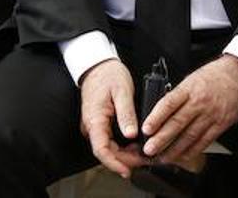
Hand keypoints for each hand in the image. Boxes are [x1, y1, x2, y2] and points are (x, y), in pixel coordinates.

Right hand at [79, 58, 145, 177]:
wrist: (98, 66)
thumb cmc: (108, 75)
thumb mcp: (121, 91)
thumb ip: (126, 113)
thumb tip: (131, 134)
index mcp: (95, 119)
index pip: (101, 149)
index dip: (114, 163)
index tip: (126, 170)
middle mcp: (92, 126)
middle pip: (107, 152)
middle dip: (126, 160)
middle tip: (145, 159)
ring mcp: (95, 126)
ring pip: (109, 148)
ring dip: (125, 154)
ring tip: (144, 153)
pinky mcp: (100, 125)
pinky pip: (110, 141)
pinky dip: (123, 146)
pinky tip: (136, 145)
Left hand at [141, 55, 237, 166]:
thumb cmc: (216, 74)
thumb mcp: (193, 77)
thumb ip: (179, 94)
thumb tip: (161, 111)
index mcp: (190, 88)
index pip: (169, 103)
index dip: (156, 117)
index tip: (146, 128)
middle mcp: (200, 102)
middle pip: (177, 123)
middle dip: (161, 139)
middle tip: (148, 150)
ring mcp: (211, 115)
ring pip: (189, 136)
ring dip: (174, 150)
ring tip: (162, 158)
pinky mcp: (221, 124)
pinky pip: (204, 141)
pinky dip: (192, 151)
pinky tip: (182, 156)